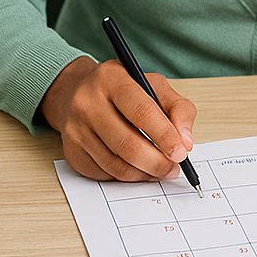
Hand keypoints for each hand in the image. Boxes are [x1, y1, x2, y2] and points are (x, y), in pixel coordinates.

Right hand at [40, 55, 196, 181]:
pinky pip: (102, 173)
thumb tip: (185, 143)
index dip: (165, 136)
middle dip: (156, 162)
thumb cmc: (124, 89)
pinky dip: (126, 177)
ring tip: (161, 170)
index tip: (181, 153)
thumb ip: (179, 109)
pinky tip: (139, 169)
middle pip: (126, 143)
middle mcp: (87, 103)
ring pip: (114, 163)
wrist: (76, 92)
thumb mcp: (155, 86)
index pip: (142, 111)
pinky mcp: (71, 151)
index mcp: (112, 80)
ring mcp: (75, 129)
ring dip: (143, 173)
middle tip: (173, 169)